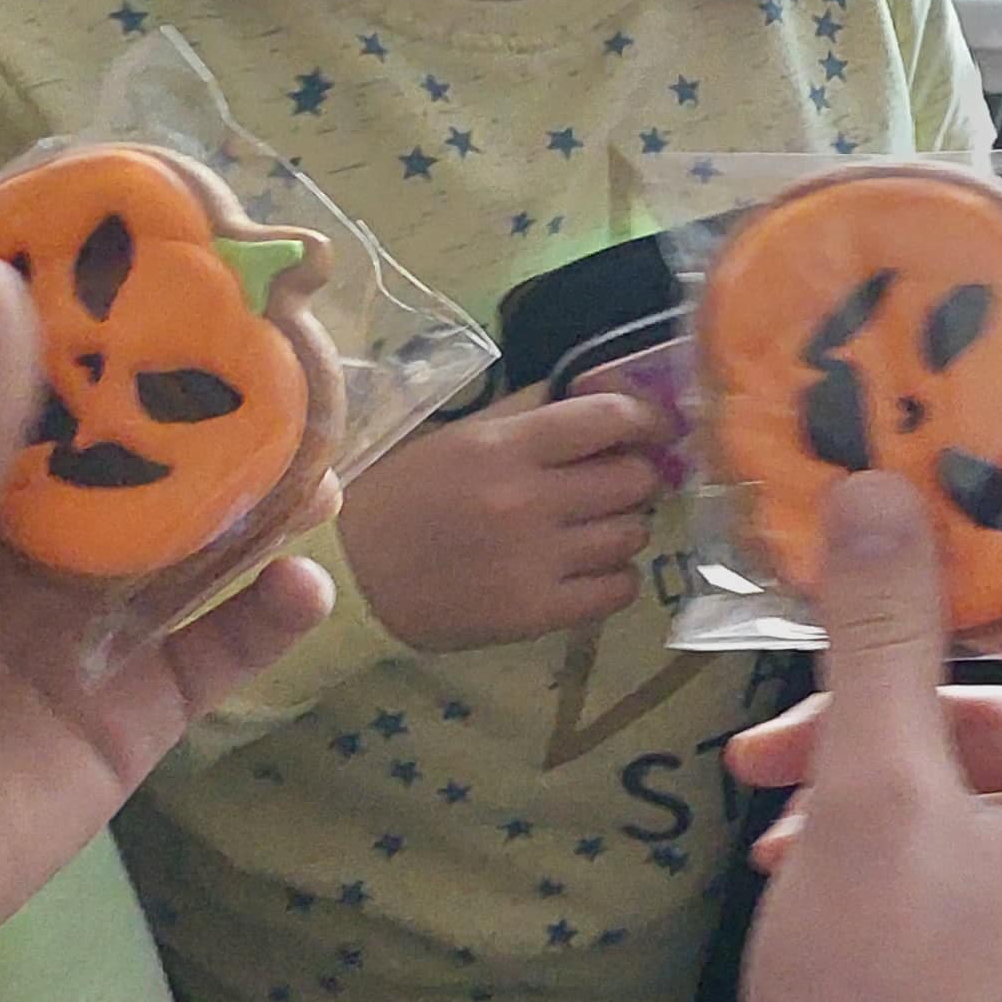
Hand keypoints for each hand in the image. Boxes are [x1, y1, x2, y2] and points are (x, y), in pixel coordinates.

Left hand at [0, 261, 327, 934]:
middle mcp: (8, 548)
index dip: (79, 314)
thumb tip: (0, 287)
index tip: (152, 242)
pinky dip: (267, 623)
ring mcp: (70, 632)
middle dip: (201, 395)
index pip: (22, 386)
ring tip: (331, 450)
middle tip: (285, 337)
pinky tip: (307, 584)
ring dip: (261, 499)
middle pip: (122, 454)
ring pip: (184, 546)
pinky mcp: (123, 720)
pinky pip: (211, 660)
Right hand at [337, 385, 665, 649]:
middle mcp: (526, 500)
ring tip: (592, 529)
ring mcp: (534, 560)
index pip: (611, 418)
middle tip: (612, 486)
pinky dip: (616, 577)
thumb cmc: (406, 495)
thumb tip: (608, 389)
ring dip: (624, 528)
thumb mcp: (461, 436)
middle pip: (635, 479)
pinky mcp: (535, 613)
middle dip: (633, 478)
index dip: (648, 419)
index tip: (654, 429)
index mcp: (504, 446)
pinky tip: (589, 570)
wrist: (348, 575)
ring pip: (633, 534)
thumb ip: (533, 412)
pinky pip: (619, 589)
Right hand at [723, 476, 1001, 1001]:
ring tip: (762, 756)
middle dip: (942, 624)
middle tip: (856, 569)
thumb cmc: (887, 990)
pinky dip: (878, 791)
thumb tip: (882, 493)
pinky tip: (778, 824)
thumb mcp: (874, 795)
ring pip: (993, 730)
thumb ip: (882, 635)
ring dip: (877, 720)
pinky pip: (964, 799)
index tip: (976, 477)